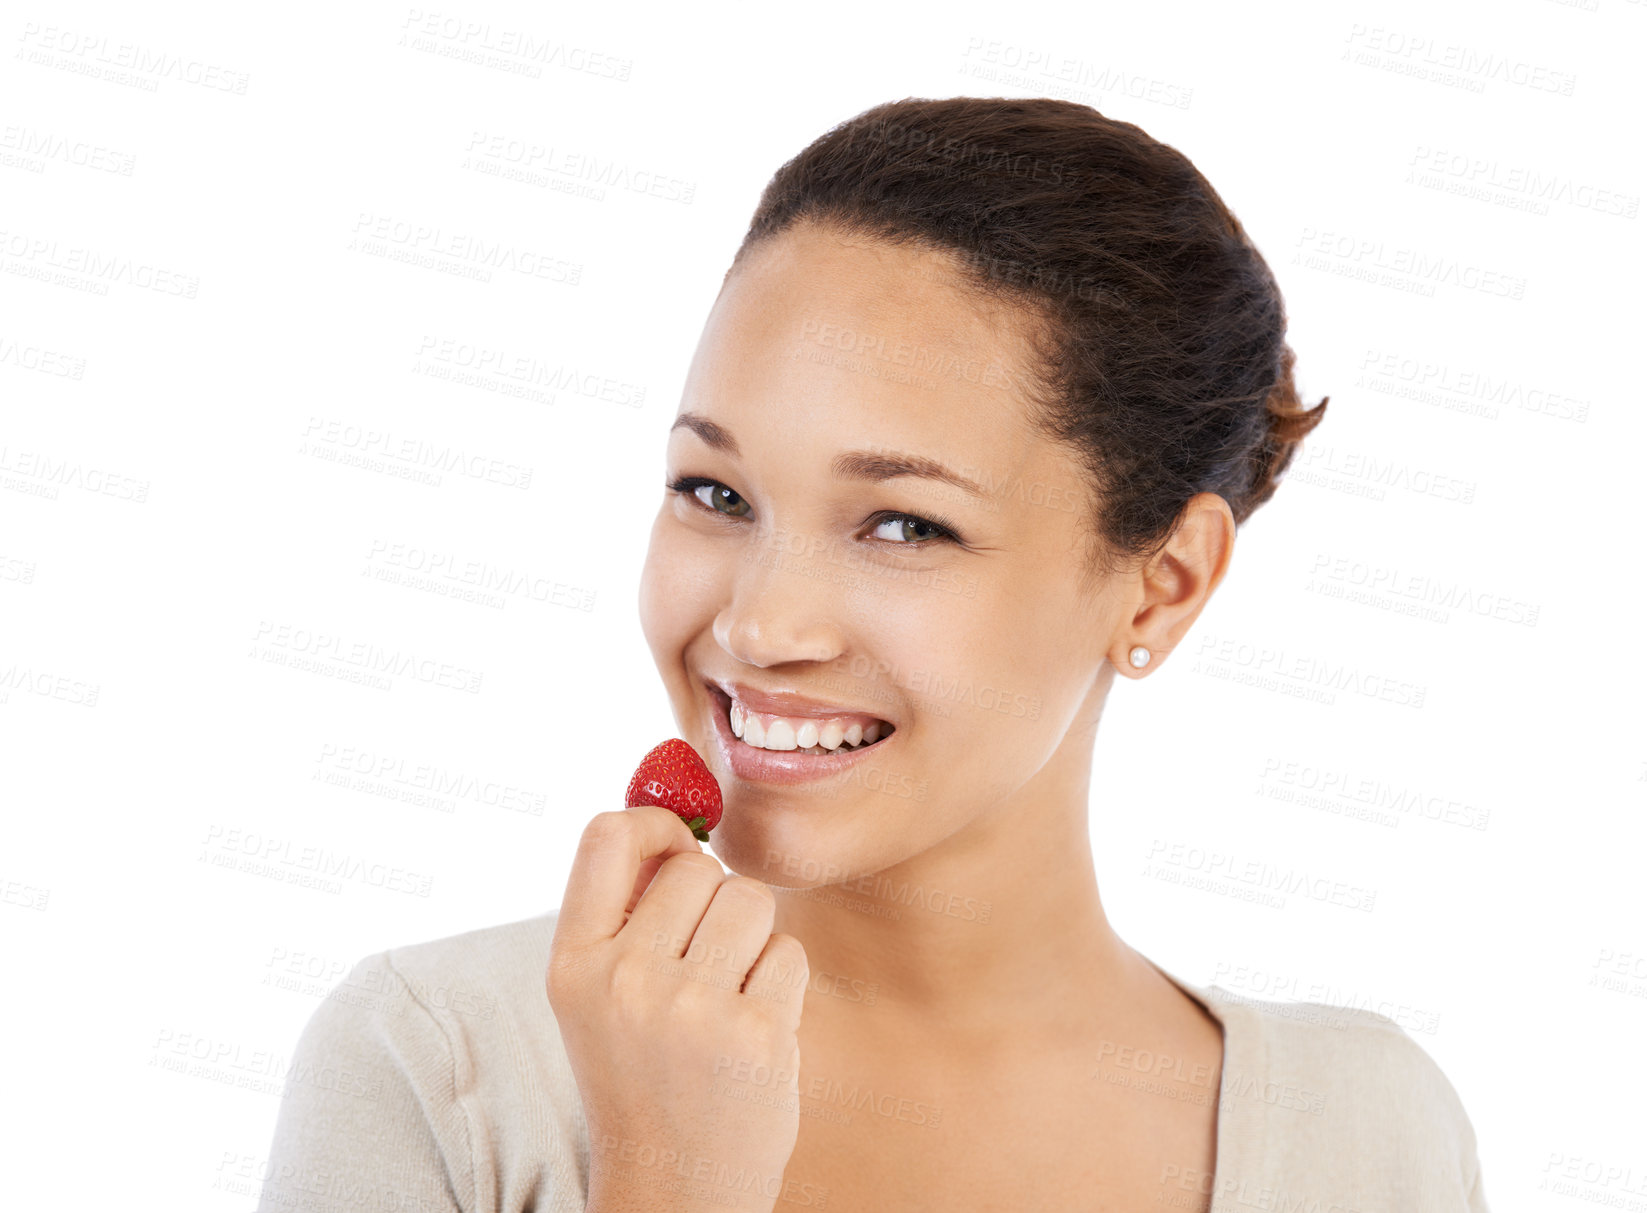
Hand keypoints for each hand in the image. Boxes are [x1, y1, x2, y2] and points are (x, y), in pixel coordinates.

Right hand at [548, 805, 809, 1212]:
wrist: (673, 1185)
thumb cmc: (640, 1074)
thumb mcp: (597, 996)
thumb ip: (623, 913)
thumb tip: (678, 822)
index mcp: (572, 964)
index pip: (606, 837)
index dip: (655, 824)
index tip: (677, 845)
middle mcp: (625, 981)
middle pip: (698, 868)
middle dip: (712, 899)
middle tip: (703, 957)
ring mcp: (692, 1009)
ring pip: (750, 900)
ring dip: (752, 934)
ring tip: (728, 990)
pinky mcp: (756, 1033)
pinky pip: (787, 951)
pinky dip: (780, 979)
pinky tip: (753, 1024)